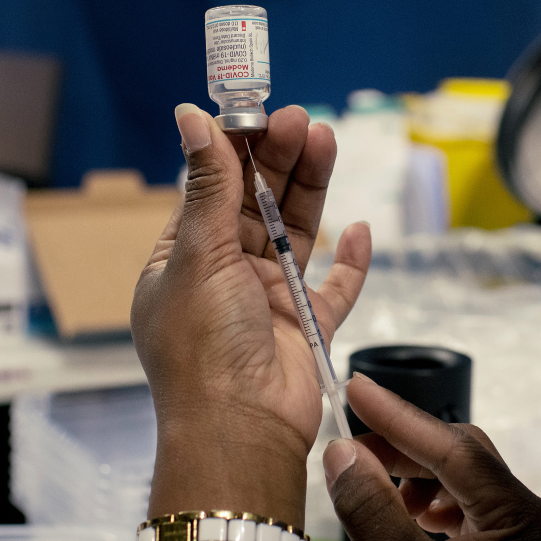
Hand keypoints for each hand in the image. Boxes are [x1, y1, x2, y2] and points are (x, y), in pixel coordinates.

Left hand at [132, 103, 370, 540]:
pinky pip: (333, 288)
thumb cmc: (204, 347)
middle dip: (279, 160)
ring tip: (326, 141)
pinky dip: (348, 261)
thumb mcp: (198, 254)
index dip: (236, 149)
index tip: (259, 111)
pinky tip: (357, 228)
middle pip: (257, 203)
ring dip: (311, 189)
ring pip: (296, 233)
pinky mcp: (307, 327)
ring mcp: (268, 301)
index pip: (212, 189)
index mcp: (184, 260)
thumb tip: (189, 115)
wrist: (239, 430)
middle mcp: (224, 276)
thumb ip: (207, 185)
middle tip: (302, 120)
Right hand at [325, 375, 540, 540]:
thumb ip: (371, 508)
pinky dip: (421, 506)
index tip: (355, 386)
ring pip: (459, 484)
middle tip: (350, 437)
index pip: (455, 447)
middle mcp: (532, 526)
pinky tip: (394, 516)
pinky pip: (460, 513)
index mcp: (524, 521)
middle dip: (403, 445)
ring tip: (366, 479)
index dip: (398, 416)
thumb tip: (342, 451)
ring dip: (410, 476)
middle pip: (461, 459)